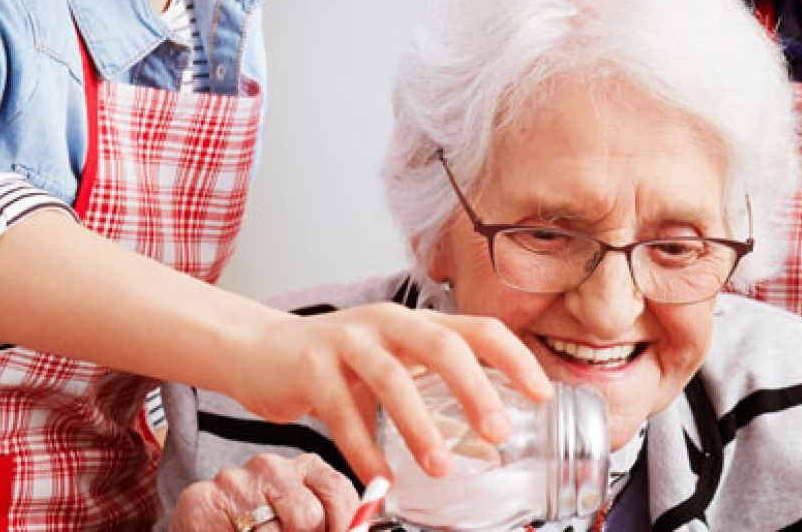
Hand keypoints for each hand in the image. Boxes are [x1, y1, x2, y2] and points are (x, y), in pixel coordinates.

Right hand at [170, 453, 358, 531]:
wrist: (209, 525)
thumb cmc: (263, 528)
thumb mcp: (304, 520)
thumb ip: (331, 524)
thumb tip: (358, 528)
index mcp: (305, 468)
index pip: (338, 491)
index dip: (346, 525)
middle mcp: (270, 466)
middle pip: (308, 517)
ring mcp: (234, 480)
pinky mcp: (201, 500)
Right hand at [231, 303, 552, 481]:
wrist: (258, 349)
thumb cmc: (336, 362)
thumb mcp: (391, 363)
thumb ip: (432, 388)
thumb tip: (486, 433)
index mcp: (416, 322)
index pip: (478, 329)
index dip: (514, 359)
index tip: (542, 394)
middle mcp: (387, 322)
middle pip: (442, 345)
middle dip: (475, 389)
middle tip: (497, 432)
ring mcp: (346, 341)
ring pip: (392, 379)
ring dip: (420, 428)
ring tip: (440, 468)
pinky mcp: (310, 366)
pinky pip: (343, 413)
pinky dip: (365, 451)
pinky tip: (381, 480)